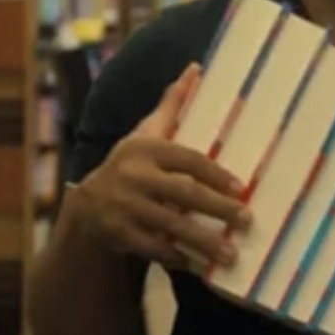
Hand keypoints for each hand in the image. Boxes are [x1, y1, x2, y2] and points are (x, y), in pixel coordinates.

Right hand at [64, 63, 250, 267]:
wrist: (86, 203)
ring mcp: (125, 207)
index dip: (216, 174)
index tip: (242, 188)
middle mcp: (134, 176)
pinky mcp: (119, 234)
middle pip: (183, 194)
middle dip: (218, 209)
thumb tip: (195, 68)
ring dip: (204, 241)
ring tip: (232, 254)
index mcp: (145, 149)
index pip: (187, 160)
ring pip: (171, 226)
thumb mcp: (146, 132)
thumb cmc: (130, 164)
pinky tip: (198, 265)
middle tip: (247, 221)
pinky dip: (177, 257)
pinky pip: (153, 248)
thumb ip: (171, 105)